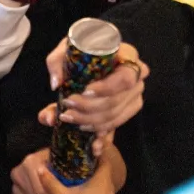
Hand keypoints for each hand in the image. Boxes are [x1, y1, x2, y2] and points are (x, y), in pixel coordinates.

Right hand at [36, 149, 116, 193]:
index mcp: (102, 183)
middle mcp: (110, 193)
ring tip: (83, 182)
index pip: (105, 162)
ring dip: (97, 184)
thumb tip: (40, 168)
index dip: (98, 155)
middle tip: (83, 165)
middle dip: (95, 170)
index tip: (89, 152)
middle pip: (106, 175)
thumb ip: (50, 181)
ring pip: (106, 188)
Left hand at [39, 39, 147, 155]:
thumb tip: (56, 84)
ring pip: (115, 115)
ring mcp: (135, 95)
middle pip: (116, 100)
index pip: (125, 77)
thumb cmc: (83, 49)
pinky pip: (116, 126)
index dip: (107, 88)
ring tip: (68, 118)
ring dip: (90, 121)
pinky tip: (92, 145)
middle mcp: (137, 76)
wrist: (93, 56)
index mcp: (128, 56)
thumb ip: (57, 61)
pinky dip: (102, 136)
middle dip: (89, 109)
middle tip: (66, 108)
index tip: (84, 91)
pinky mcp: (128, 110)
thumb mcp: (69, 48)